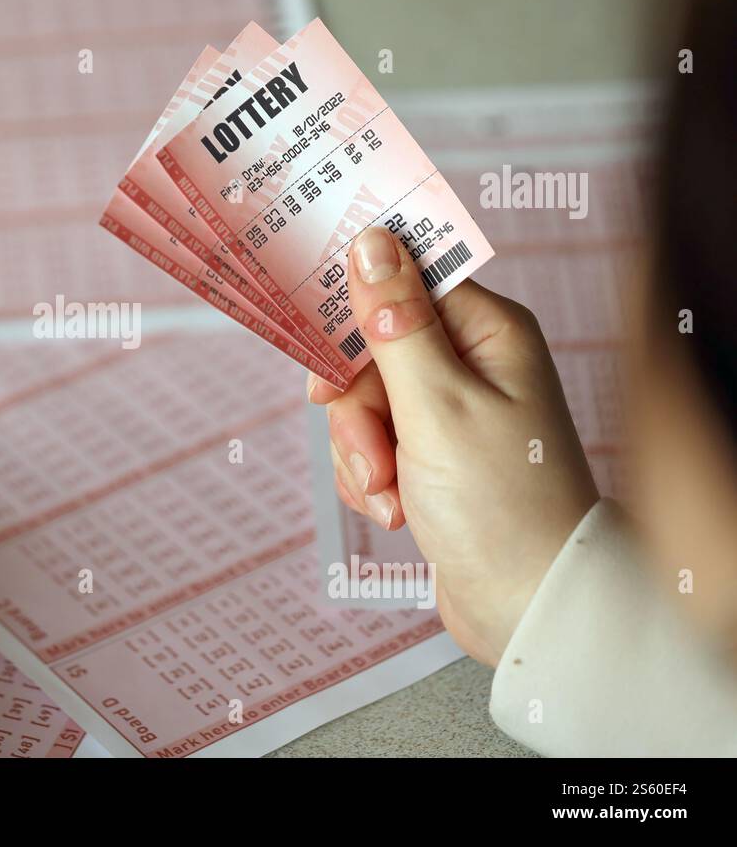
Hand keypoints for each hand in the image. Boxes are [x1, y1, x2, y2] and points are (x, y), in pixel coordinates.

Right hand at [310, 227, 598, 665]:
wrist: (526, 606)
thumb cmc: (501, 504)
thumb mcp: (434, 404)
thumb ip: (394, 322)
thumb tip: (371, 241)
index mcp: (488, 332)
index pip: (403, 283)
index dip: (355, 313)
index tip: (322, 347)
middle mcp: (473, 363)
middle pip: (372, 349)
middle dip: (357, 408)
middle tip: (372, 449)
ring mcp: (451, 412)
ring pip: (364, 402)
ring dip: (362, 452)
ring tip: (391, 493)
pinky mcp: (432, 456)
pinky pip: (372, 445)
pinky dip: (372, 479)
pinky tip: (395, 510)